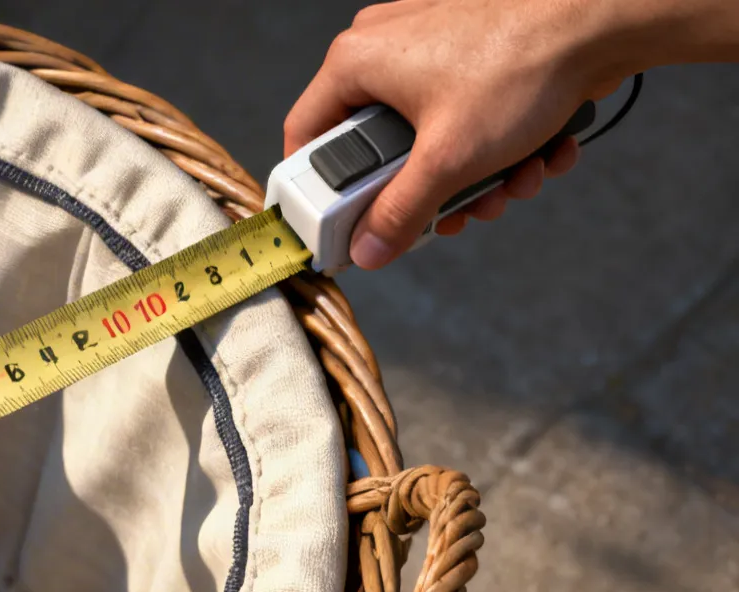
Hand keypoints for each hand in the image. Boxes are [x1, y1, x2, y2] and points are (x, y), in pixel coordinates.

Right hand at [283, 0, 630, 268]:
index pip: (304, 138)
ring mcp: (430, 47)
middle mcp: (384, 47)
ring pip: (428, 138)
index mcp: (355, 62)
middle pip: (376, 148)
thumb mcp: (447, 160)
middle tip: (450, 213)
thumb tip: (368, 249)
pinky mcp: (472, 53)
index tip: (347, 228)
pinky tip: (535, 154)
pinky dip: (498, 146)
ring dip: (472, 177)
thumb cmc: (521, 64)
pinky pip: (465, 117)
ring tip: (510, 183)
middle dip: (425, 192)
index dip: (321, 193)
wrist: (604, 17)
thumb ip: (400, 213)